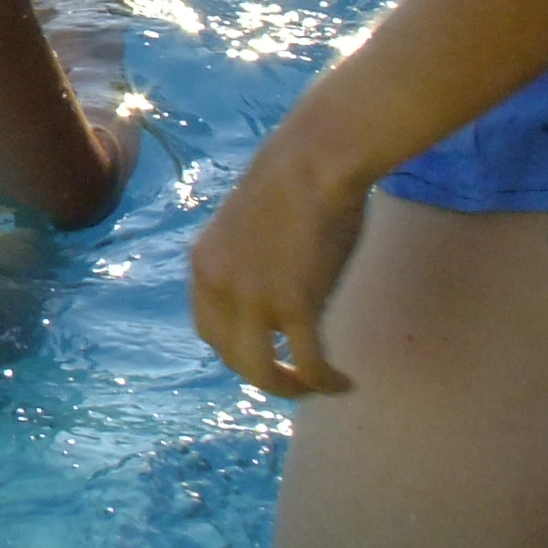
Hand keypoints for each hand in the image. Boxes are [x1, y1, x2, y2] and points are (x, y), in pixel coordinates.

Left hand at [189, 113, 372, 397]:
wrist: (316, 159)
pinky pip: (308, 363)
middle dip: (262, 374)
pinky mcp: (294, 303)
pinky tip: (342, 383)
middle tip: (293, 380)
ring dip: (288, 388)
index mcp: (204, 263)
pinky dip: (324, 381)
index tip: (266, 353)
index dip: (235, 348)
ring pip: (261, 371)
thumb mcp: (251, 228)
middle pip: (229, 354)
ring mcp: (253, 297)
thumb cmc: (297, 180)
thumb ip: (250, 263)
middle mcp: (218, 285)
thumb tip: (274, 289)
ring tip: (314, 388)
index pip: (208, 327)